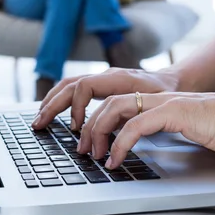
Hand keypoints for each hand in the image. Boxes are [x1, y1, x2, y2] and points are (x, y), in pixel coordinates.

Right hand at [32, 68, 179, 130]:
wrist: (175, 81)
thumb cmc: (167, 95)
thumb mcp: (155, 107)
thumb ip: (131, 119)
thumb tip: (109, 139)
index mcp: (118, 78)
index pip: (85, 86)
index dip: (76, 108)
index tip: (76, 128)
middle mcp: (106, 75)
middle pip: (69, 85)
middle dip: (51, 105)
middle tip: (39, 124)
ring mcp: (102, 77)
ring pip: (68, 84)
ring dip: (52, 102)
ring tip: (40, 118)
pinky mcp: (101, 83)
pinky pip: (75, 88)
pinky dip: (61, 100)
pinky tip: (54, 111)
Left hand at [78, 92, 214, 168]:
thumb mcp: (185, 128)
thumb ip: (165, 129)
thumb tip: (145, 143)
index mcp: (157, 100)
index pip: (117, 102)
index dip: (99, 120)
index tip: (91, 141)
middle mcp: (156, 98)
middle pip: (109, 103)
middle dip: (90, 125)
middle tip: (82, 149)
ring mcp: (163, 102)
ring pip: (115, 109)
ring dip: (98, 132)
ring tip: (94, 155)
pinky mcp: (171, 112)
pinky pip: (135, 125)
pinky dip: (120, 143)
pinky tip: (116, 159)